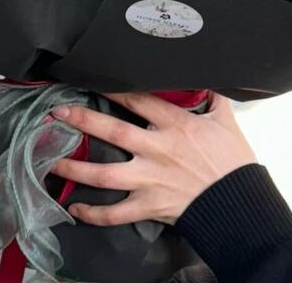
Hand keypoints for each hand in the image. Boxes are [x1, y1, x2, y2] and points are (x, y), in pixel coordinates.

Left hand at [50, 91, 255, 226]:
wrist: (240, 204)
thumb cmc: (233, 161)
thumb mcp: (225, 120)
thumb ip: (212, 97)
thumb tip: (207, 78)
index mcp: (175, 125)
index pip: (138, 100)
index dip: (112, 88)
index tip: (90, 80)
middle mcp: (157, 150)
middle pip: (113, 132)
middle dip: (83, 120)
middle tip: (58, 114)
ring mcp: (150, 180)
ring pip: (104, 175)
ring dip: (75, 169)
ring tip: (52, 162)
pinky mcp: (149, 207)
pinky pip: (115, 213)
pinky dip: (93, 214)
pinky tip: (74, 209)